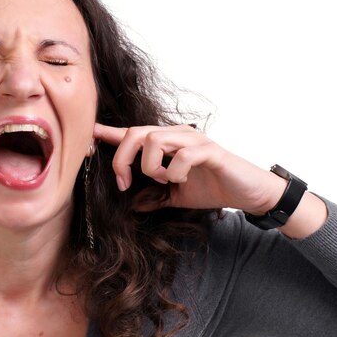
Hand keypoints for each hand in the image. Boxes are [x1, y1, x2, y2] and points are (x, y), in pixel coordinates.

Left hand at [93, 123, 287, 213]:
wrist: (248, 193)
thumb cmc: (211, 188)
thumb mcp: (174, 197)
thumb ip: (152, 196)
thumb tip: (130, 204)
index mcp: (166, 143)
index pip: (132, 134)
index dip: (109, 133)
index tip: (88, 134)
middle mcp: (177, 135)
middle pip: (135, 132)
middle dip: (122, 158)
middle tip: (124, 182)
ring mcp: (193, 140)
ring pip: (154, 139)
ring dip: (151, 166)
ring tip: (163, 181)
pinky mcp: (209, 151)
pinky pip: (181, 156)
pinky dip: (174, 172)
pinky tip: (181, 181)